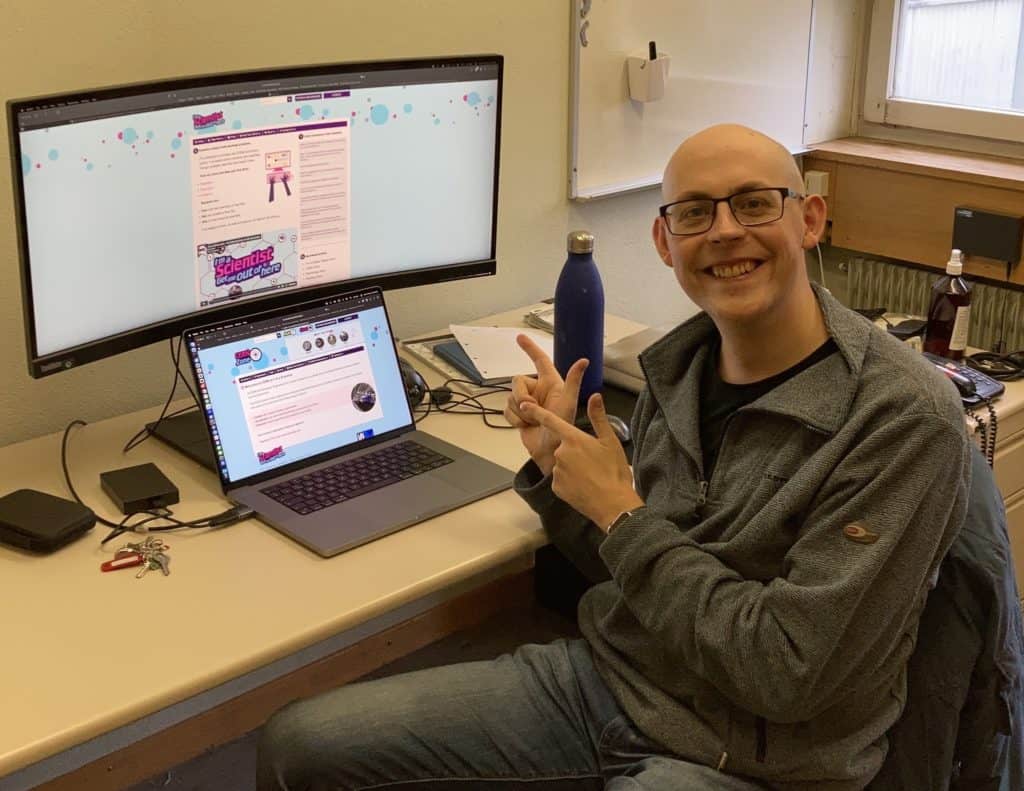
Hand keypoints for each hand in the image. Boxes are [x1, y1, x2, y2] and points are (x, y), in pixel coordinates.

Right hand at [504, 334, 586, 475]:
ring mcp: (528, 403)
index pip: (540, 360)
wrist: (550, 453)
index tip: (519, 338)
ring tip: (533, 421)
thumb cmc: (563, 430)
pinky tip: (525, 425)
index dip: (530, 348)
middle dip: (520, 396)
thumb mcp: (569, 403)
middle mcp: (539, 390)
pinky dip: (513, 419)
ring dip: (519, 412)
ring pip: (510, 397)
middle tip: (531, 409)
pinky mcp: (519, 414)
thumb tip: (584, 361)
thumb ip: (573, 381)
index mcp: (551, 383)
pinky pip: (506, 410)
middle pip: (517, 382)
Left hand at [521, 392, 643, 528]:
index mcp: (573, 439)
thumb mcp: (610, 441)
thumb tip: (595, 396)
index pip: (550, 420)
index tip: (524, 405)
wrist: (613, 504)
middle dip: (574, 452)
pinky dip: (569, 481)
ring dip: (572, 467)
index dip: (535, 411)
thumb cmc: (614, 472)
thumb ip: (598, 417)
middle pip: (563, 446)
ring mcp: (556, 471)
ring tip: (591, 476)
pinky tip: (584, 486)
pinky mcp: (555, 487)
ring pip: (561, 464)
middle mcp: (560, 453)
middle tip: (593, 462)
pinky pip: (560, 479)